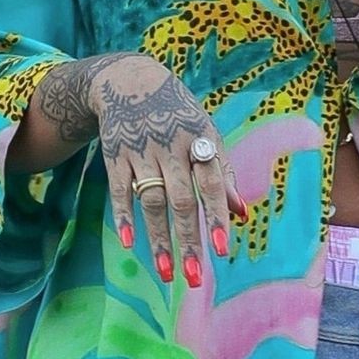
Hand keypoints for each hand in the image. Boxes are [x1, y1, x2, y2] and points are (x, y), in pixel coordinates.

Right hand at [89, 54, 245, 286]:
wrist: (130, 82)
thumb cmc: (179, 116)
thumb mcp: (206, 134)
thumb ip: (222, 174)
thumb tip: (242, 214)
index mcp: (200, 141)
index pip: (211, 185)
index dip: (217, 217)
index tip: (222, 250)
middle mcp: (171, 147)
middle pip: (181, 199)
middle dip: (189, 239)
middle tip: (195, 277)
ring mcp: (142, 151)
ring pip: (151, 200)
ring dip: (158, 239)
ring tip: (167, 273)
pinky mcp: (116, 156)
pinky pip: (120, 190)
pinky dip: (124, 216)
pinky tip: (130, 243)